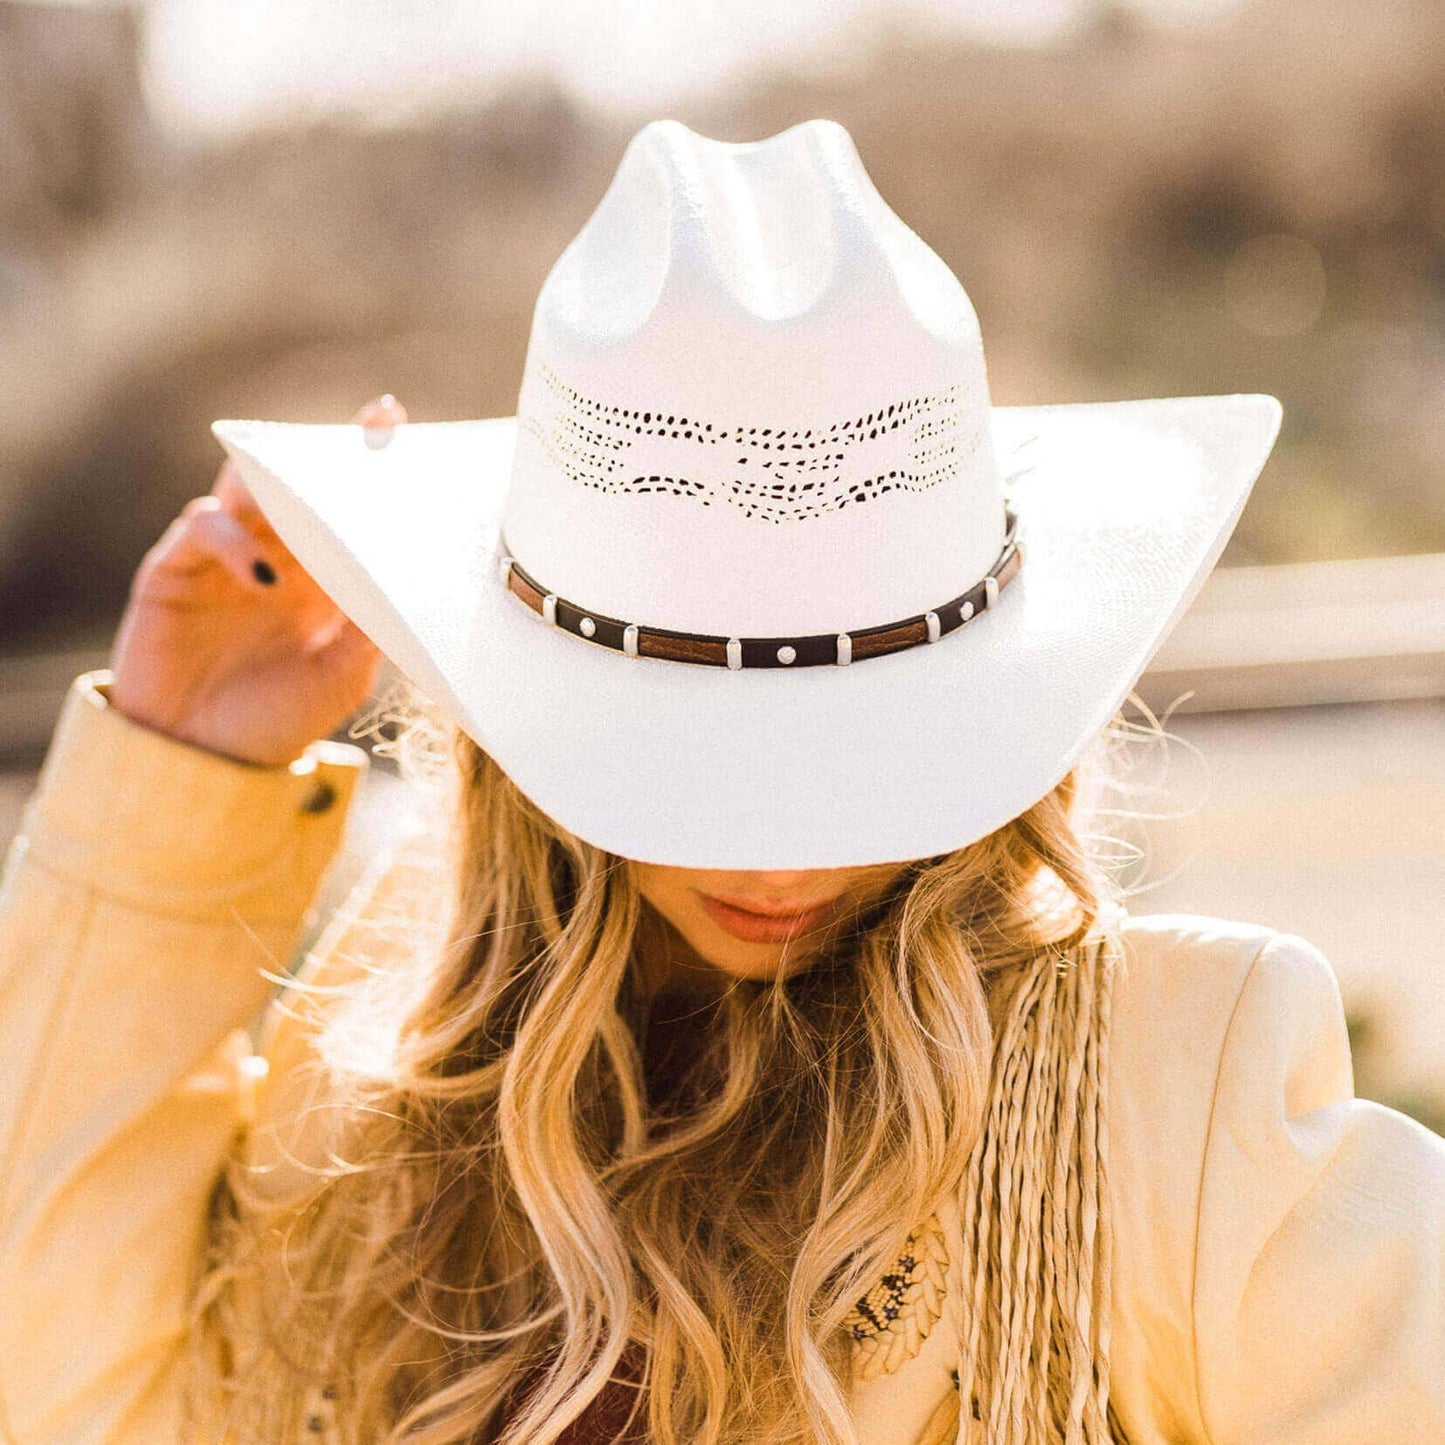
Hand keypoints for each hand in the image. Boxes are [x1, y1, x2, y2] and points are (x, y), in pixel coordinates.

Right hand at [108, 395, 405, 765]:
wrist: (203, 761)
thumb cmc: (280, 718)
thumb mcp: (342, 676)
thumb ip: (370, 627)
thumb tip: (412, 582)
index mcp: (325, 574)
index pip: (347, 507)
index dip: (367, 464)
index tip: (395, 426)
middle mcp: (278, 554)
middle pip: (300, 482)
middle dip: (330, 451)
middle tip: (374, 428)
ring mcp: (225, 557)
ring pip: (249, 489)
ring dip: (279, 479)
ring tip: (312, 489)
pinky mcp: (175, 569)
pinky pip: (204, 527)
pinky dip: (234, 539)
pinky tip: (264, 573)